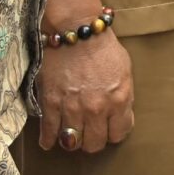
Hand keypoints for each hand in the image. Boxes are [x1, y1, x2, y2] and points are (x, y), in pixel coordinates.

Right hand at [37, 30, 132, 154]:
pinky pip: (49, 133)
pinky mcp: (51, 103)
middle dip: (93, 140)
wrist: (76, 30)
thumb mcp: (125, 71)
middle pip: (94, 144)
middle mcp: (96, 109)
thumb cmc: (103, 48)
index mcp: (119, 100)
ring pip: (72, 143)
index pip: (119, 134)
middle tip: (89, 132)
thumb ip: (124, 97)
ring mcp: (72, 108)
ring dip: (72, 141)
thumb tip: (121, 116)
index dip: (114, 132)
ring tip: (71, 135)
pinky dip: (48, 140)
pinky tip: (49, 141)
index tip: (109, 128)